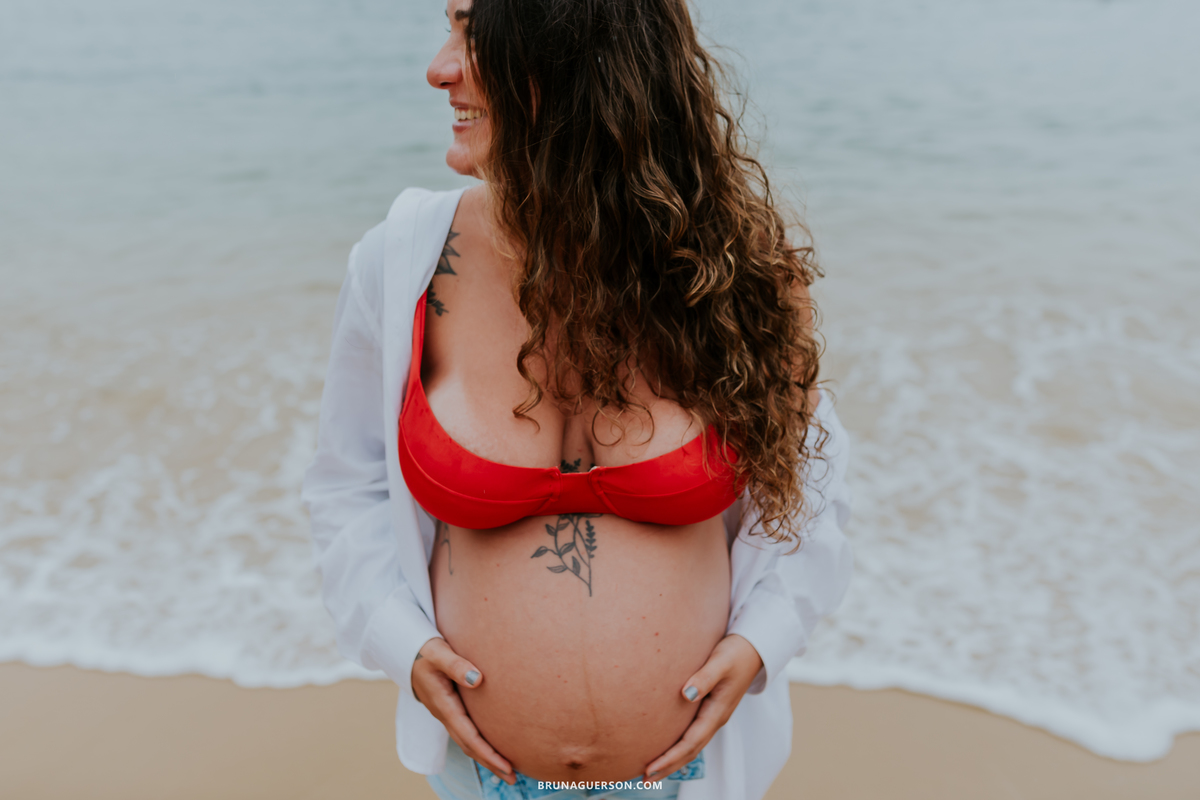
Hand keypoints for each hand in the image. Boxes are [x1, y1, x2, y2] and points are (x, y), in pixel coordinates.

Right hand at [411, 637, 516, 784]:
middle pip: (469, 746)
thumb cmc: (426, 651)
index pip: (469, 736)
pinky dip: (480, 745)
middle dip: (491, 763)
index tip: (506, 766)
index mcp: (444, 705)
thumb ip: (456, 665)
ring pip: (468, 742)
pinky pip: (466, 733)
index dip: (487, 753)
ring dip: (486, 758)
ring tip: (507, 770)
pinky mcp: (450, 710)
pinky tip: (492, 748)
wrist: (408, 653)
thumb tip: (477, 679)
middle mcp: (445, 714)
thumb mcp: (439, 653)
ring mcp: (447, 715)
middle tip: (513, 778)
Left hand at [643, 634, 763, 779]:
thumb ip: (704, 677)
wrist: (753, 648)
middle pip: (690, 751)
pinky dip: (679, 746)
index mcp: (717, 712)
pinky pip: (692, 734)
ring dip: (673, 760)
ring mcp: (713, 716)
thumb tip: (686, 695)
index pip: (690, 743)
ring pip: (691, 745)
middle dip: (668, 767)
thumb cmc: (735, 653)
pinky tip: (666, 746)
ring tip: (651, 770)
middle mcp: (715, 719)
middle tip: (644, 779)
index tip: (650, 769)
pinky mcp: (709, 709)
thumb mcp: (720, 662)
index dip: (670, 758)